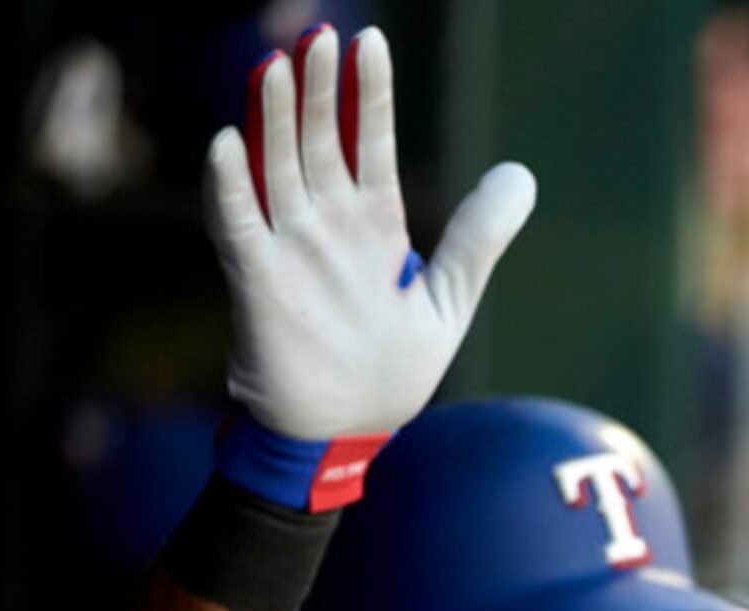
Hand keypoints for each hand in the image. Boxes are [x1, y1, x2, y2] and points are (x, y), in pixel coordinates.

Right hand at [207, 27, 533, 450]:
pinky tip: (228, 144)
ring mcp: (290, 250)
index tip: (370, 42)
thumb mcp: (449, 298)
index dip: (371, 96)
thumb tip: (520, 173)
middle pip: (320, 144)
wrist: (343, 433)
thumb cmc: (391, 369)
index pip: (371, 145)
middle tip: (319, 36)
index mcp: (374, 226)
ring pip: (278, 170)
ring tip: (276, 67)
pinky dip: (230, 187)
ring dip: (274, 120)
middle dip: (319, 92)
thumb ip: (480, 236)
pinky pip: (238, 226)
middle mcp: (327, 226)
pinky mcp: (258, 282)